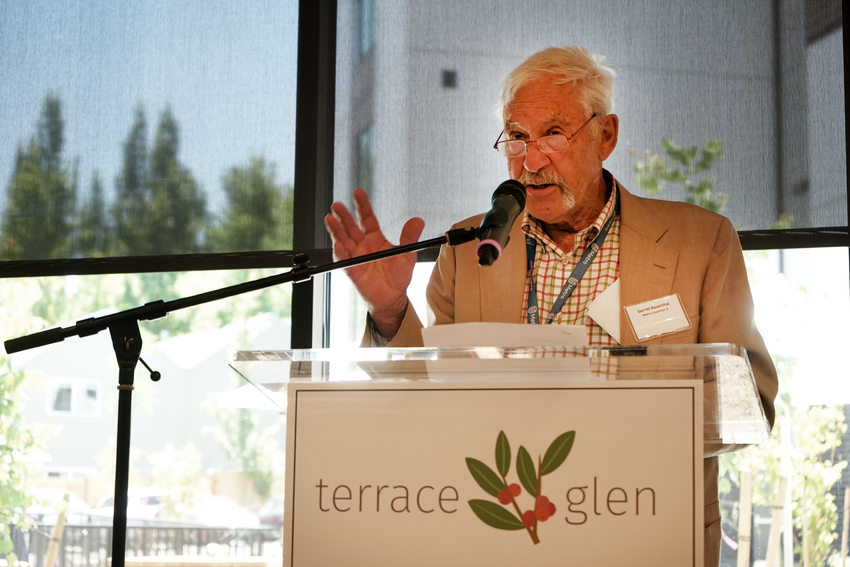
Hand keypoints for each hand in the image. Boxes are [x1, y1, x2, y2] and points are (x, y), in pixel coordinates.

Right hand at [324, 188, 424, 337]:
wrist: (393, 298)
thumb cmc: (398, 277)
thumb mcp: (407, 254)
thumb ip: (410, 237)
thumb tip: (418, 221)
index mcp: (375, 238)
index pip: (367, 218)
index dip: (362, 205)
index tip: (358, 193)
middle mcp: (363, 246)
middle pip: (351, 227)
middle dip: (344, 216)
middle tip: (337, 205)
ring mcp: (356, 257)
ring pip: (343, 240)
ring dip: (336, 230)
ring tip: (330, 219)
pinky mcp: (352, 271)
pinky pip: (344, 261)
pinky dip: (341, 253)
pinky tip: (339, 245)